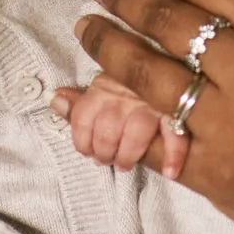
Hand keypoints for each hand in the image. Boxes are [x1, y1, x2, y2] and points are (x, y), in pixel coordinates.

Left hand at [52, 74, 188, 178]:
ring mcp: (152, 102)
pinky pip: (176, 136)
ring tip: (127, 164)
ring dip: (128, 156)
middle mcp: (125, 92)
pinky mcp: (178, 112)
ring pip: (134, 137)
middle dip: (104, 153)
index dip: (82, 141)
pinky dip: (173, 156)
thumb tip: (54, 100)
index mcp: (105, 84)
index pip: (82, 116)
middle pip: (106, 131)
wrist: (179, 61)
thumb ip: (81, 99)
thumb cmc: (134, 84)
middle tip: (109, 160)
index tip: (87, 151)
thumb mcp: (105, 86)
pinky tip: (169, 172)